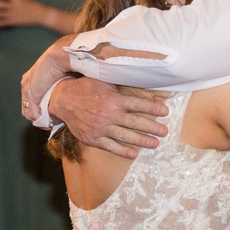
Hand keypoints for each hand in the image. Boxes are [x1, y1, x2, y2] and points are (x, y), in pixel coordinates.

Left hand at [21, 38, 75, 121]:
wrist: (60, 56)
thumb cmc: (63, 63)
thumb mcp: (59, 77)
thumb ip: (57, 87)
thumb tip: (64, 98)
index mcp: (31, 79)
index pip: (29, 100)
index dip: (38, 110)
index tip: (48, 116)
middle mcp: (26, 84)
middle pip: (27, 107)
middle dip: (37, 118)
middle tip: (48, 124)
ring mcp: (27, 88)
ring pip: (28, 112)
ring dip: (38, 120)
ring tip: (48, 125)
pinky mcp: (31, 92)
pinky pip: (33, 111)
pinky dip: (39, 119)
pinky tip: (48, 121)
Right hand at [50, 77, 168, 158]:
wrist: (63, 100)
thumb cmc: (86, 88)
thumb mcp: (102, 80)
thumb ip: (119, 83)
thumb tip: (136, 75)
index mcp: (113, 99)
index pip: (138, 104)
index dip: (153, 108)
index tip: (166, 111)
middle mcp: (108, 114)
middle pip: (135, 122)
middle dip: (152, 127)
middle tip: (165, 131)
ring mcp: (100, 128)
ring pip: (125, 136)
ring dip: (142, 140)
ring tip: (155, 143)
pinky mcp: (93, 138)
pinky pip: (110, 146)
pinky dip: (123, 151)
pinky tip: (134, 154)